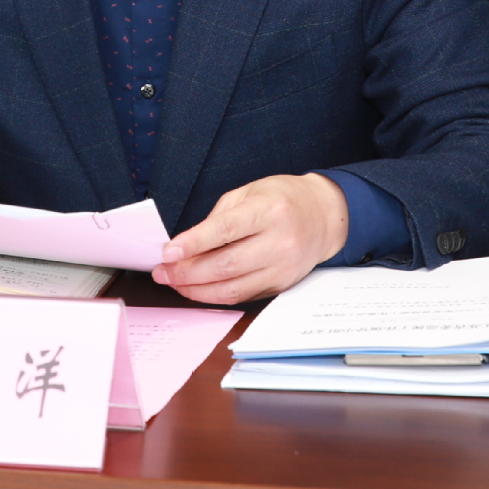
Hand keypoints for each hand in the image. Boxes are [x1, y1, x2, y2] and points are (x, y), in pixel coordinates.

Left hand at [151, 173, 347, 303]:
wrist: (324, 216)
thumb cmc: (283, 198)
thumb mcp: (250, 192)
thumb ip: (219, 217)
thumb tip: (186, 245)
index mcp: (270, 210)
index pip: (226, 230)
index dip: (194, 243)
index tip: (168, 252)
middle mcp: (280, 241)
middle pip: (226, 265)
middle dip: (187, 272)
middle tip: (163, 272)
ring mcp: (283, 267)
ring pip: (233, 288)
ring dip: (197, 290)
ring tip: (175, 283)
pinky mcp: (282, 284)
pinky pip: (244, 296)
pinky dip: (217, 295)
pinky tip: (199, 289)